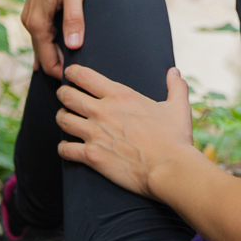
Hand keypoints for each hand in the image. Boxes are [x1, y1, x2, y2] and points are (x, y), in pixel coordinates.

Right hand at [22, 0, 91, 77]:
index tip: (80, 83)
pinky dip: (52, 44)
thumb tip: (73, 46)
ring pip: (43, 45)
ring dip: (56, 56)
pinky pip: (43, 34)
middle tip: (82, 81)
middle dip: (58, 68)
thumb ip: (75, 17)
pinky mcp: (37, 8)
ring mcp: (31, 14)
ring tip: (77, 69)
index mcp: (37, 21)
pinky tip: (65, 50)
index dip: (62, 74)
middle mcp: (29, 20)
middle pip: (43, 56)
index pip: (47, 61)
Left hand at [54, 65, 196, 198]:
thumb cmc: (174, 138)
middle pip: (67, 96)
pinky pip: (65, 149)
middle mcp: (102, 111)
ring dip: (62, 118)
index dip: (72, 73)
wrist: (169, 168)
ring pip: (63, 120)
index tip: (70, 74)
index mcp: (119, 94)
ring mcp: (94, 133)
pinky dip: (64, 148)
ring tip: (65, 119)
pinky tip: (67, 148)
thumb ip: (175, 86)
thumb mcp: (178, 107)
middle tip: (65, 96)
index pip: (84, 76)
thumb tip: (174, 72)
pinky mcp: (91, 156)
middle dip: (63, 94)